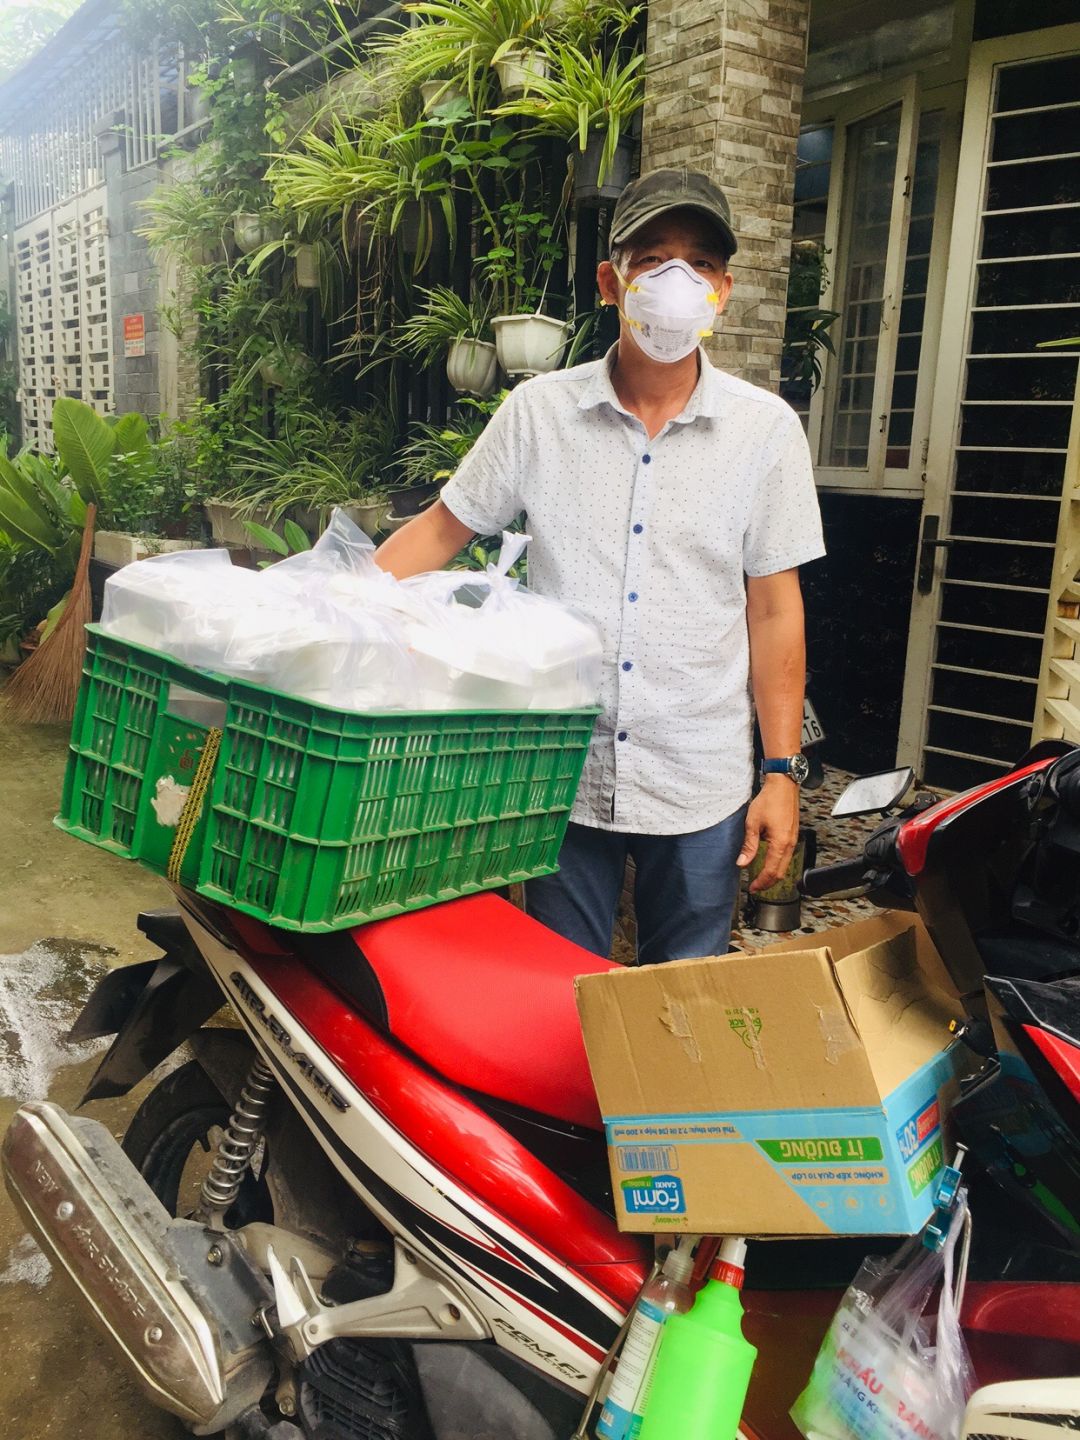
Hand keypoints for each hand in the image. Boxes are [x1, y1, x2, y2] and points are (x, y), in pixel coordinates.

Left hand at [737, 778, 799, 892]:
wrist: (783, 785)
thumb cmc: (769, 800)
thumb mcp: (753, 823)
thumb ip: (749, 846)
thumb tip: (742, 863)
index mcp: (780, 843)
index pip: (771, 871)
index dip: (761, 882)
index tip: (752, 888)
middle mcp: (790, 843)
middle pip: (781, 872)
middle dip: (769, 882)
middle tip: (756, 886)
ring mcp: (793, 839)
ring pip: (785, 864)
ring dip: (774, 873)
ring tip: (761, 876)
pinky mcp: (792, 834)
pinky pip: (787, 855)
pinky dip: (778, 863)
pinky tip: (768, 861)